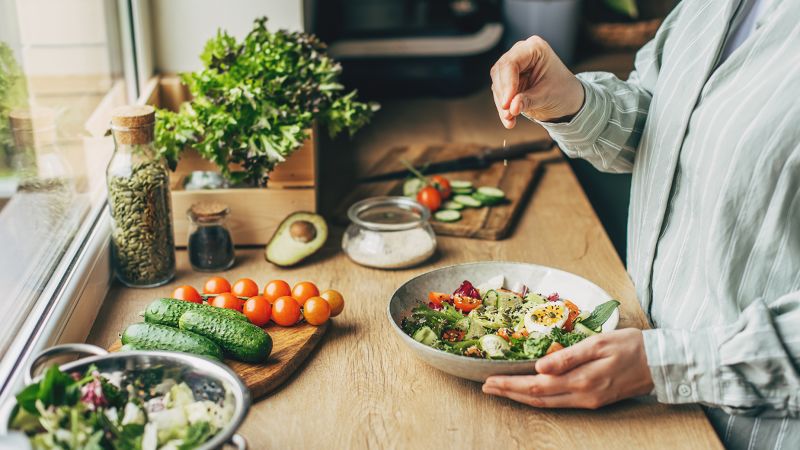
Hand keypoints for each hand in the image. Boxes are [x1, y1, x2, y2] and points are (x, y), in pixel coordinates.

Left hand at [482, 329, 653, 408]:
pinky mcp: (594, 400)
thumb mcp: (598, 343)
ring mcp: (588, 400)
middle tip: (486, 387)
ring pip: (547, 403)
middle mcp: (582, 395)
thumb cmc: (630, 345)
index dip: (510, 385)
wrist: (661, 362)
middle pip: (537, 397)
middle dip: (509, 392)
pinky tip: (530, 392)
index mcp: (581, 379)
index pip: (536, 385)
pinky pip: (560, 403)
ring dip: (521, 397)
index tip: (489, 381)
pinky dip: (540, 398)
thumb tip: (539, 367)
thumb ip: (568, 356)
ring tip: (501, 390)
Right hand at [490, 35, 584, 127]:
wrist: (567, 98)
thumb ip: (528, 100)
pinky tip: (510, 120)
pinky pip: (499, 93)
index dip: (507, 84)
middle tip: (508, 114)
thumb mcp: (547, 96)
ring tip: (510, 120)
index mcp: (534, 48)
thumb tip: (511, 108)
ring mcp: (514, 65)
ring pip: (497, 83)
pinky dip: (503, 108)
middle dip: (503, 95)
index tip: (507, 104)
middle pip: (500, 71)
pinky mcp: (509, 79)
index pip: (511, 63)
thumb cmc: (563, 91)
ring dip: (501, 104)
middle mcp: (521, 53)